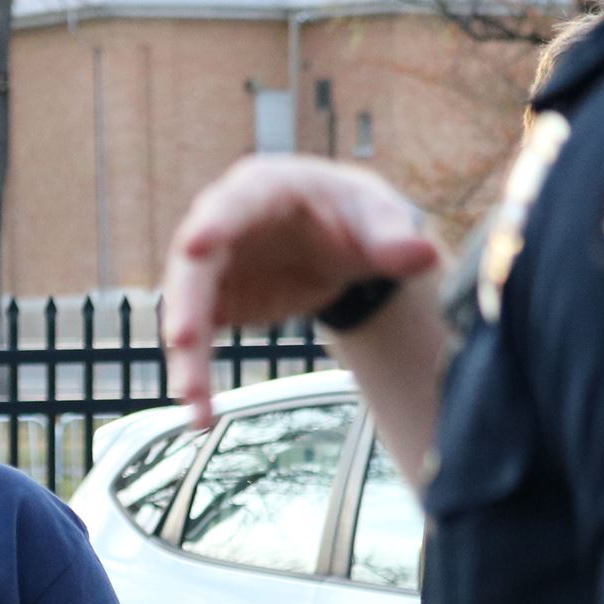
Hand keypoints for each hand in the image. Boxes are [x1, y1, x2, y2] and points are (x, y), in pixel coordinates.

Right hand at [163, 156, 440, 426]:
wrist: (346, 243)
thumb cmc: (356, 216)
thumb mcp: (380, 217)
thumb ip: (394, 235)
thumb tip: (421, 253)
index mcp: (262, 190)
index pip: (231, 204)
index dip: (212, 224)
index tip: (195, 246)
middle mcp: (222, 225)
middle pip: (193, 267)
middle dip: (185, 306)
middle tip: (183, 341)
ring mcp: (212, 268)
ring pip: (186, 312)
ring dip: (186, 359)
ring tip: (195, 406)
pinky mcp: (215, 304)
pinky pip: (196, 342)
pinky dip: (196, 376)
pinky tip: (200, 413)